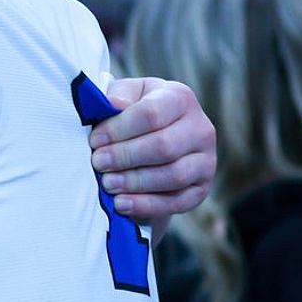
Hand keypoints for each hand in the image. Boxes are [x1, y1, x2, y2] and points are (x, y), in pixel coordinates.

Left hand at [92, 78, 215, 235]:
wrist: (151, 141)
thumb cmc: (133, 115)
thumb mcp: (125, 96)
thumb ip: (119, 95)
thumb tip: (114, 104)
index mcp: (180, 98)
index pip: (151, 113)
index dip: (119, 129)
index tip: (95, 140)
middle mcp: (200, 129)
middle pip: (164, 146)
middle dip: (125, 157)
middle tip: (98, 163)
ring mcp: (206, 160)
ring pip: (173, 175)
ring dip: (135, 182)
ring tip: (107, 183)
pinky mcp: (201, 189)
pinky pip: (177, 201)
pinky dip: (147, 205)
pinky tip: (121, 204)